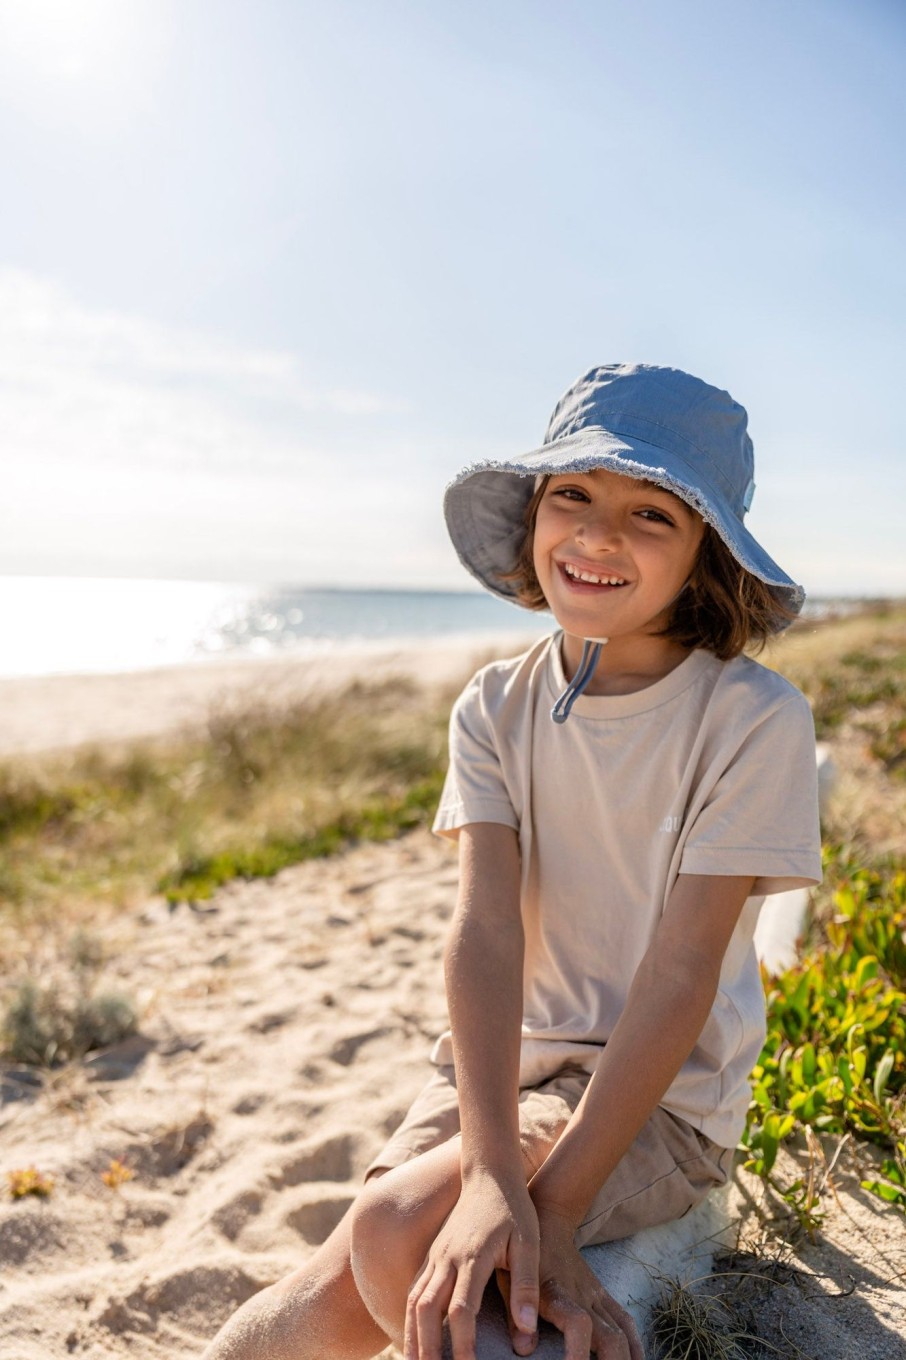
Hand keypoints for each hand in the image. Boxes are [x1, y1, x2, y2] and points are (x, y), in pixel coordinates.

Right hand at [404, 1170, 539, 1359]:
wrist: (489, 1174)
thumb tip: (526, 1332)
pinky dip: (410, 1317)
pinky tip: (413, 1336)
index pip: (462, 1309)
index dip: (463, 1344)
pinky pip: (414, 1289)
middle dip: (426, 1347)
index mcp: (473, 1257)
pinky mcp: (432, 1254)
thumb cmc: (513, 1209)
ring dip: (412, 1334)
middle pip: (426, 1309)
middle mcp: (447, 1258)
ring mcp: (436, 1255)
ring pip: (414, 1300)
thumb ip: (526, 1286)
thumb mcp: (529, 1244)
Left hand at [530, 1204, 644, 1359]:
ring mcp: (596, 1295)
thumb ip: (515, 1314)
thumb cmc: (520, 1254)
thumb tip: (523, 1351)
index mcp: (556, 1293)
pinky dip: (634, 1343)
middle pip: (610, 1337)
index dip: (579, 1352)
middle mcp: (582, 1296)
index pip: (577, 1324)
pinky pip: (625, 1320)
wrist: (548, 1218)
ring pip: (622, 1332)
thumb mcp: (507, 1278)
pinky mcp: (602, 1294)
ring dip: (626, 1359)